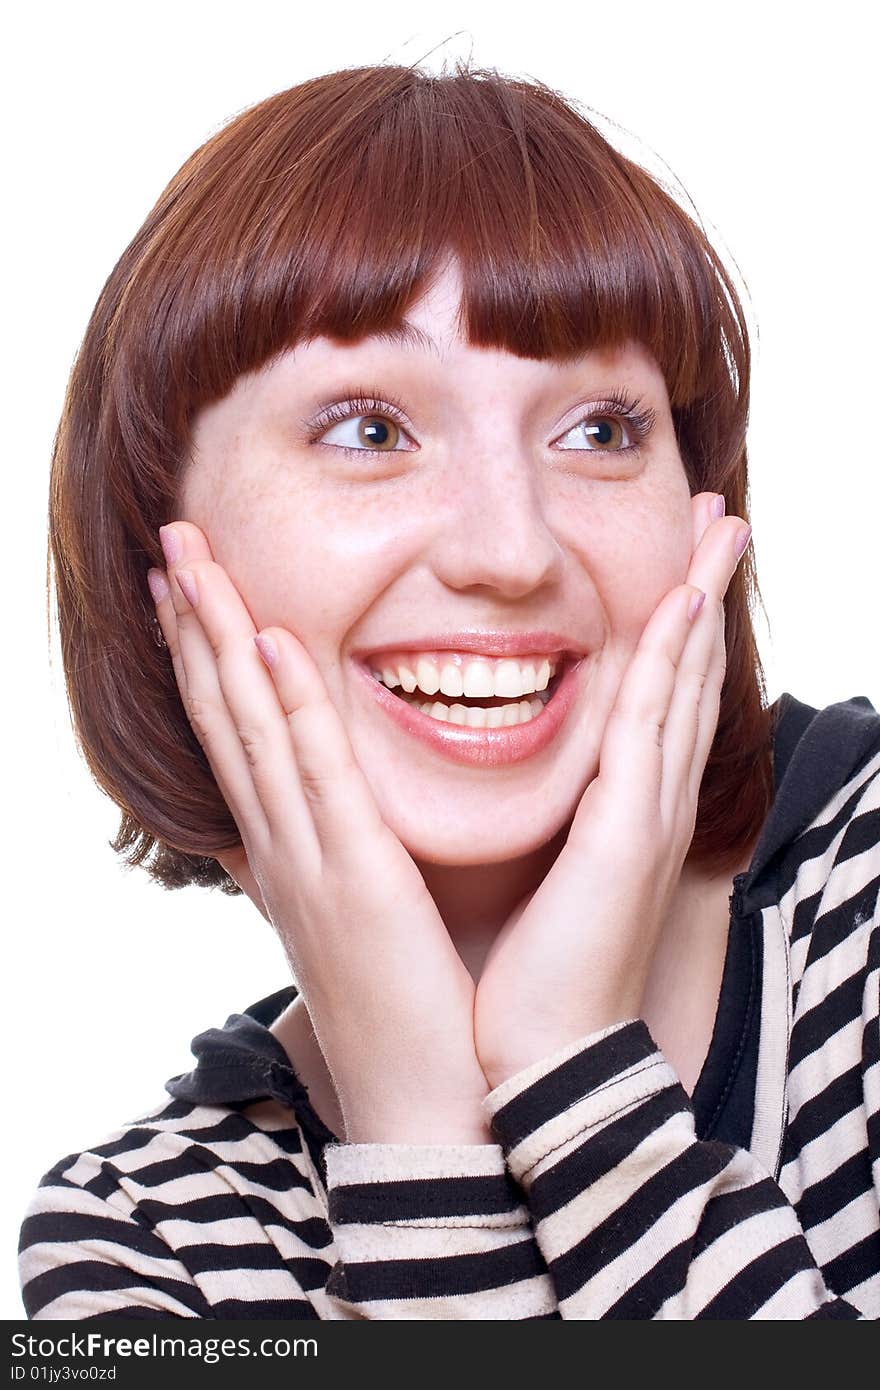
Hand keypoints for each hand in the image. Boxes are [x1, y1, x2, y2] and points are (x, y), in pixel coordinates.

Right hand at [148, 521, 490, 1142]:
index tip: (188, 591)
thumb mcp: (354, 922)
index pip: (234, 737)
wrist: (428, 1105)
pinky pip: (314, 775)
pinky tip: (266, 643)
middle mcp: (280, 848)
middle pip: (224, 715)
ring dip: (218, 639)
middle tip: (171, 543)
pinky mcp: (354, 878)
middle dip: (193, 625)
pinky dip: (286, 708)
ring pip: (250, 728)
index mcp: (287, 854)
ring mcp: (307, 861)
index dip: (205, 659)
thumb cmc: (407, 1011)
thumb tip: (318, 820)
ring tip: (191, 561)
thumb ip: (332, 862)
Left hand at [473, 494, 751, 1088]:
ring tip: (724, 526)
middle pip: (682, 673)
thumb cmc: (522, 977)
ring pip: (680, 683)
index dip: (671, 625)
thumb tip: (487, 777)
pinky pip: (649, 727)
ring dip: (702, 598)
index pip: (649, 695)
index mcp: (617, 810)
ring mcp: (646, 815)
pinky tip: (683, 603)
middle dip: (704, 591)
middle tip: (727, 517)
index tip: (680, 561)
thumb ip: (530, 822)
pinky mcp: (628, 835)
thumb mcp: (529, 878)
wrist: (531, 1062)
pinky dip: (671, 661)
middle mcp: (643, 802)